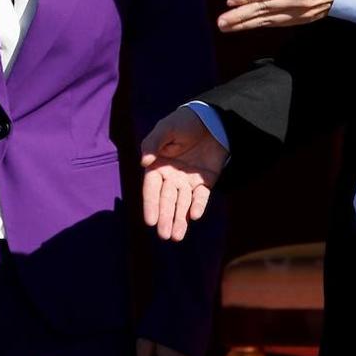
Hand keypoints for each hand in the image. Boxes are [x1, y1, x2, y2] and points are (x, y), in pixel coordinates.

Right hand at [140, 107, 225, 240]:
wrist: (213, 118)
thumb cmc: (184, 121)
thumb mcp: (166, 128)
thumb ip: (153, 143)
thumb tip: (143, 162)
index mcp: (157, 165)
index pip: (151, 189)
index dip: (150, 205)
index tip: (150, 221)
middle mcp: (171, 176)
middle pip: (166, 200)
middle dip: (165, 218)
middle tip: (164, 235)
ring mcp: (188, 180)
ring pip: (182, 203)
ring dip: (179, 219)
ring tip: (176, 237)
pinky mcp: (205, 180)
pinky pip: (201, 196)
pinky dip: (198, 206)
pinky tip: (194, 216)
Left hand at [217, 0, 346, 30]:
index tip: (230, 1)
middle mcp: (300, 1)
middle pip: (264, 10)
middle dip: (241, 16)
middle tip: (221, 22)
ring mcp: (303, 12)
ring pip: (269, 20)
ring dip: (247, 24)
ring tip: (228, 27)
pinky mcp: (305, 18)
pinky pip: (280, 23)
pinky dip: (263, 24)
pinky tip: (251, 25)